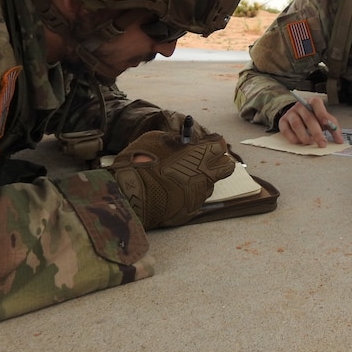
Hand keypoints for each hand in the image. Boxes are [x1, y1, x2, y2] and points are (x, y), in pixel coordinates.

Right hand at [108, 130, 234, 229]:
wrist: (125, 196)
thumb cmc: (138, 164)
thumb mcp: (155, 139)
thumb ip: (176, 140)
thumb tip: (184, 140)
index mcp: (200, 155)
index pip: (220, 146)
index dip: (213, 145)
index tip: (207, 144)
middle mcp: (205, 176)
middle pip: (226, 167)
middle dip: (218, 163)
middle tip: (202, 161)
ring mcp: (199, 196)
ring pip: (209, 185)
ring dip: (200, 180)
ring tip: (178, 179)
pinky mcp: (189, 212)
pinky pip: (195, 201)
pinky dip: (187, 196)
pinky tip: (171, 193)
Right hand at [278, 97, 342, 146]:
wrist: (298, 115)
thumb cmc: (314, 117)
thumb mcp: (325, 119)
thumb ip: (333, 128)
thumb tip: (340, 141)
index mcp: (312, 102)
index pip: (316, 103)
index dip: (321, 112)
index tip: (326, 123)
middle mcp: (300, 106)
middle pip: (308, 118)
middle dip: (316, 133)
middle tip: (322, 143)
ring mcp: (290, 113)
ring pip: (296, 125)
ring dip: (304, 136)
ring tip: (310, 143)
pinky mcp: (283, 121)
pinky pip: (286, 131)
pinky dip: (294, 139)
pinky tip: (301, 142)